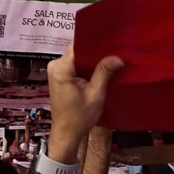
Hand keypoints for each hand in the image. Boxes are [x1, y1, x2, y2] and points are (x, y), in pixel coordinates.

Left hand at [43, 46, 122, 161]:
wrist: (66, 134)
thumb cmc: (79, 117)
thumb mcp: (96, 94)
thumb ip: (104, 72)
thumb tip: (118, 57)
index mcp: (61, 68)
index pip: (78, 45)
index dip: (94, 42)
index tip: (110, 40)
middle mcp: (55, 65)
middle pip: (77, 50)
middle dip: (95, 50)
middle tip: (114, 49)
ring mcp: (55, 70)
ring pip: (76, 57)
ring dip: (91, 59)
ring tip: (110, 57)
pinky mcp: (59, 76)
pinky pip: (74, 64)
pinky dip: (86, 66)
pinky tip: (100, 67)